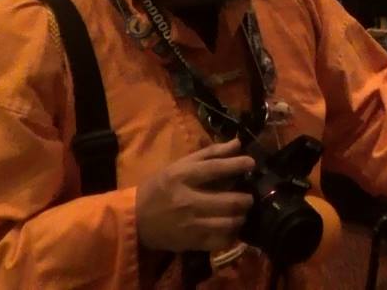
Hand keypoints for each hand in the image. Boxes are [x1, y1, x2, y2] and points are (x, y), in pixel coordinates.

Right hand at [135, 139, 254, 251]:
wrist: (135, 219)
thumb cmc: (159, 188)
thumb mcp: (178, 166)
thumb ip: (209, 154)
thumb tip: (238, 143)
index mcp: (181, 177)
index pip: (215, 169)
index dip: (237, 165)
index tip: (251, 163)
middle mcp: (187, 201)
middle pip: (229, 201)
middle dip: (246, 198)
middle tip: (249, 196)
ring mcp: (190, 224)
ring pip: (229, 223)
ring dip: (241, 217)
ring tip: (241, 212)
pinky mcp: (192, 243)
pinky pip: (221, 241)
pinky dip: (232, 234)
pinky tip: (230, 227)